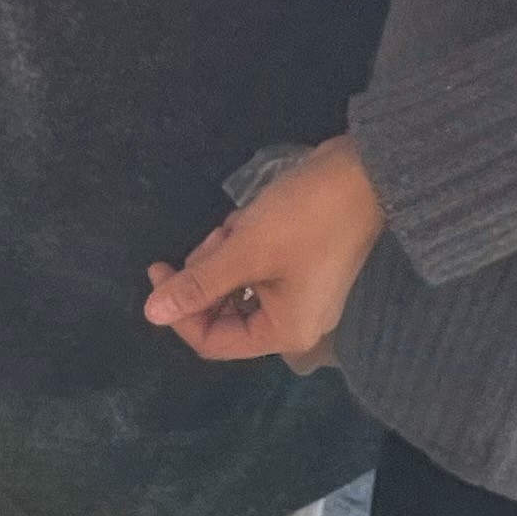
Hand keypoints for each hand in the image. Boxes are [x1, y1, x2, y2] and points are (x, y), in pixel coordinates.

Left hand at [142, 136, 380, 370]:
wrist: (365, 174)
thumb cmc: (304, 219)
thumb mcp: (244, 250)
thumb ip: (197, 284)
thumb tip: (151, 314)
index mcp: (284, 332)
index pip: (212, 340)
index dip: (180, 310)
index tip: (160, 270)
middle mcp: (294, 322)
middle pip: (224, 312)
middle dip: (210, 273)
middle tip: (219, 236)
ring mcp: (300, 294)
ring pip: (237, 284)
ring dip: (227, 254)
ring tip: (240, 223)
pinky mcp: (302, 267)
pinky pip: (256, 268)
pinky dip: (246, 246)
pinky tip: (253, 219)